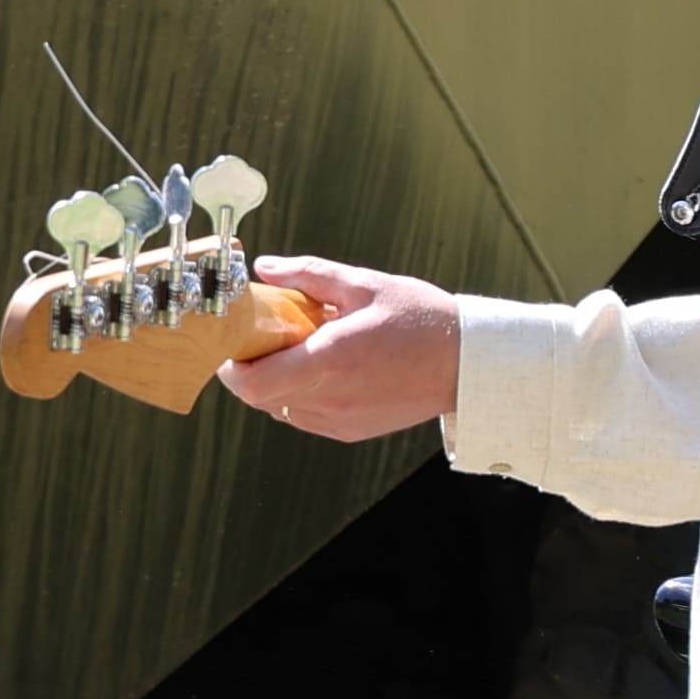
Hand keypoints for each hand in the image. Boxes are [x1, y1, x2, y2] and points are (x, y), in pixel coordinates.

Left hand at [221, 257, 465, 440]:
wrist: (467, 363)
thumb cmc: (420, 319)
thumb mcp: (365, 285)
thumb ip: (309, 275)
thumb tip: (265, 267)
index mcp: (329, 359)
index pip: (253, 383)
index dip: (232, 368)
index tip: (233, 344)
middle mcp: (329, 397)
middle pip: (260, 398)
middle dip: (251, 370)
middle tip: (264, 340)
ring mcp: (339, 420)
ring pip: (280, 408)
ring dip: (277, 383)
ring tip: (301, 351)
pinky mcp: (351, 431)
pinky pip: (306, 417)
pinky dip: (301, 395)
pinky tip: (325, 369)